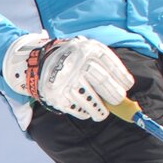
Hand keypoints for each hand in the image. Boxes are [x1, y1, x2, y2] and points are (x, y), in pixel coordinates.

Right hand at [2, 33, 131, 121]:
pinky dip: (84, 112)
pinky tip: (87, 111)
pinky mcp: (57, 94)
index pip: (109, 64)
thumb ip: (101, 63)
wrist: (35, 62)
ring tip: (102, 113)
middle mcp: (76, 63)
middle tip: (118, 100)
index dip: (121, 77)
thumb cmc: (70, 58)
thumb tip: (122, 87)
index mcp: (86, 49)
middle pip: (102, 81)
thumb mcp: (84, 51)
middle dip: (114, 94)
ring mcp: (66, 79)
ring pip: (90, 98)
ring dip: (100, 109)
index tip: (127, 86)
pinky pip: (76, 107)